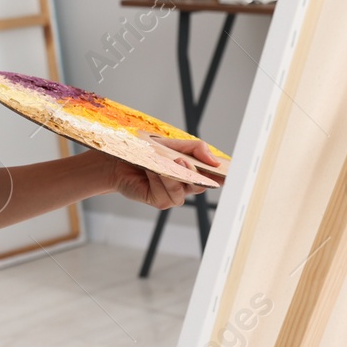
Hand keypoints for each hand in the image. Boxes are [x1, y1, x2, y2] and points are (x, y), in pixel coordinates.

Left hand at [101, 137, 219, 209]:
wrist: (119, 160)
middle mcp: (187, 186)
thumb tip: (214, 160)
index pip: (214, 175)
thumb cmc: (147, 151)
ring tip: (162, 162)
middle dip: (192, 172)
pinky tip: (151, 170)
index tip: (228, 171)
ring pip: (183, 189)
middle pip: (200, 183)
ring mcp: (174, 195)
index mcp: (194, 171)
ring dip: (172, 174)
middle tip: (181, 161)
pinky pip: (167, 193)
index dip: (223, 175)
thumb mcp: (173, 145)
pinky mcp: (160, 201)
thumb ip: (196, 149)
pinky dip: (160, 179)